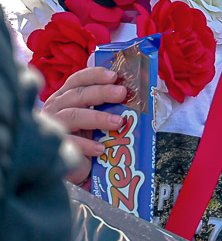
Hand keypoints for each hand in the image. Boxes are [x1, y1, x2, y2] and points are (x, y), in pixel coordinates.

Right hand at [41, 67, 128, 183]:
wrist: (78, 165)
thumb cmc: (91, 135)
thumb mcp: (102, 116)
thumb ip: (115, 103)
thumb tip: (149, 88)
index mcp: (67, 96)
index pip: (78, 80)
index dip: (95, 75)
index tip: (114, 75)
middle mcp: (58, 108)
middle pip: (78, 95)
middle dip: (101, 92)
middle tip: (122, 93)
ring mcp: (55, 126)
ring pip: (73, 116)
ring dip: (97, 117)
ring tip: (118, 122)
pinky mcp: (58, 145)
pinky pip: (71, 142)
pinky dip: (87, 144)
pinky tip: (101, 148)